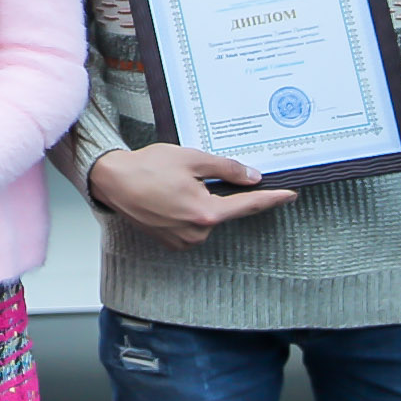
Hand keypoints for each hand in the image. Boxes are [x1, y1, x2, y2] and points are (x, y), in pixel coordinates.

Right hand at [85, 145, 296, 248]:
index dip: (271, 198)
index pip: (248, 205)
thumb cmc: (146, 167)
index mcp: (205, 213)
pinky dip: (188, 211)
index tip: (290, 195)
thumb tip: (251, 176)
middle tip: (194, 174)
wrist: (111, 181)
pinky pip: (192, 225)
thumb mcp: (191, 158)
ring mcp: (183, 241)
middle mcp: (197, 233)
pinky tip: (170, 196)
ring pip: (208, 217)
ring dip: (201, 201)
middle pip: (224, 210)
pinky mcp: (171, 242)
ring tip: (174, 183)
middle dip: (218, 192)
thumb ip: (226, 168)